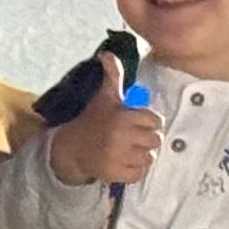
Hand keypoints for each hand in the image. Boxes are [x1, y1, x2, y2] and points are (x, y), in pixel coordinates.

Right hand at [45, 56, 160, 186]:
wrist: (72, 147)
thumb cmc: (93, 119)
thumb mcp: (104, 97)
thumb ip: (112, 75)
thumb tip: (107, 54)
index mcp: (122, 117)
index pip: (156, 121)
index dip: (149, 122)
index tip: (137, 122)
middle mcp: (121, 137)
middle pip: (156, 141)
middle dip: (146, 139)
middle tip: (133, 137)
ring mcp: (118, 157)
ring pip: (150, 158)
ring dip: (141, 155)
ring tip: (127, 149)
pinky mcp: (115, 174)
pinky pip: (139, 174)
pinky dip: (134, 170)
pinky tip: (123, 161)